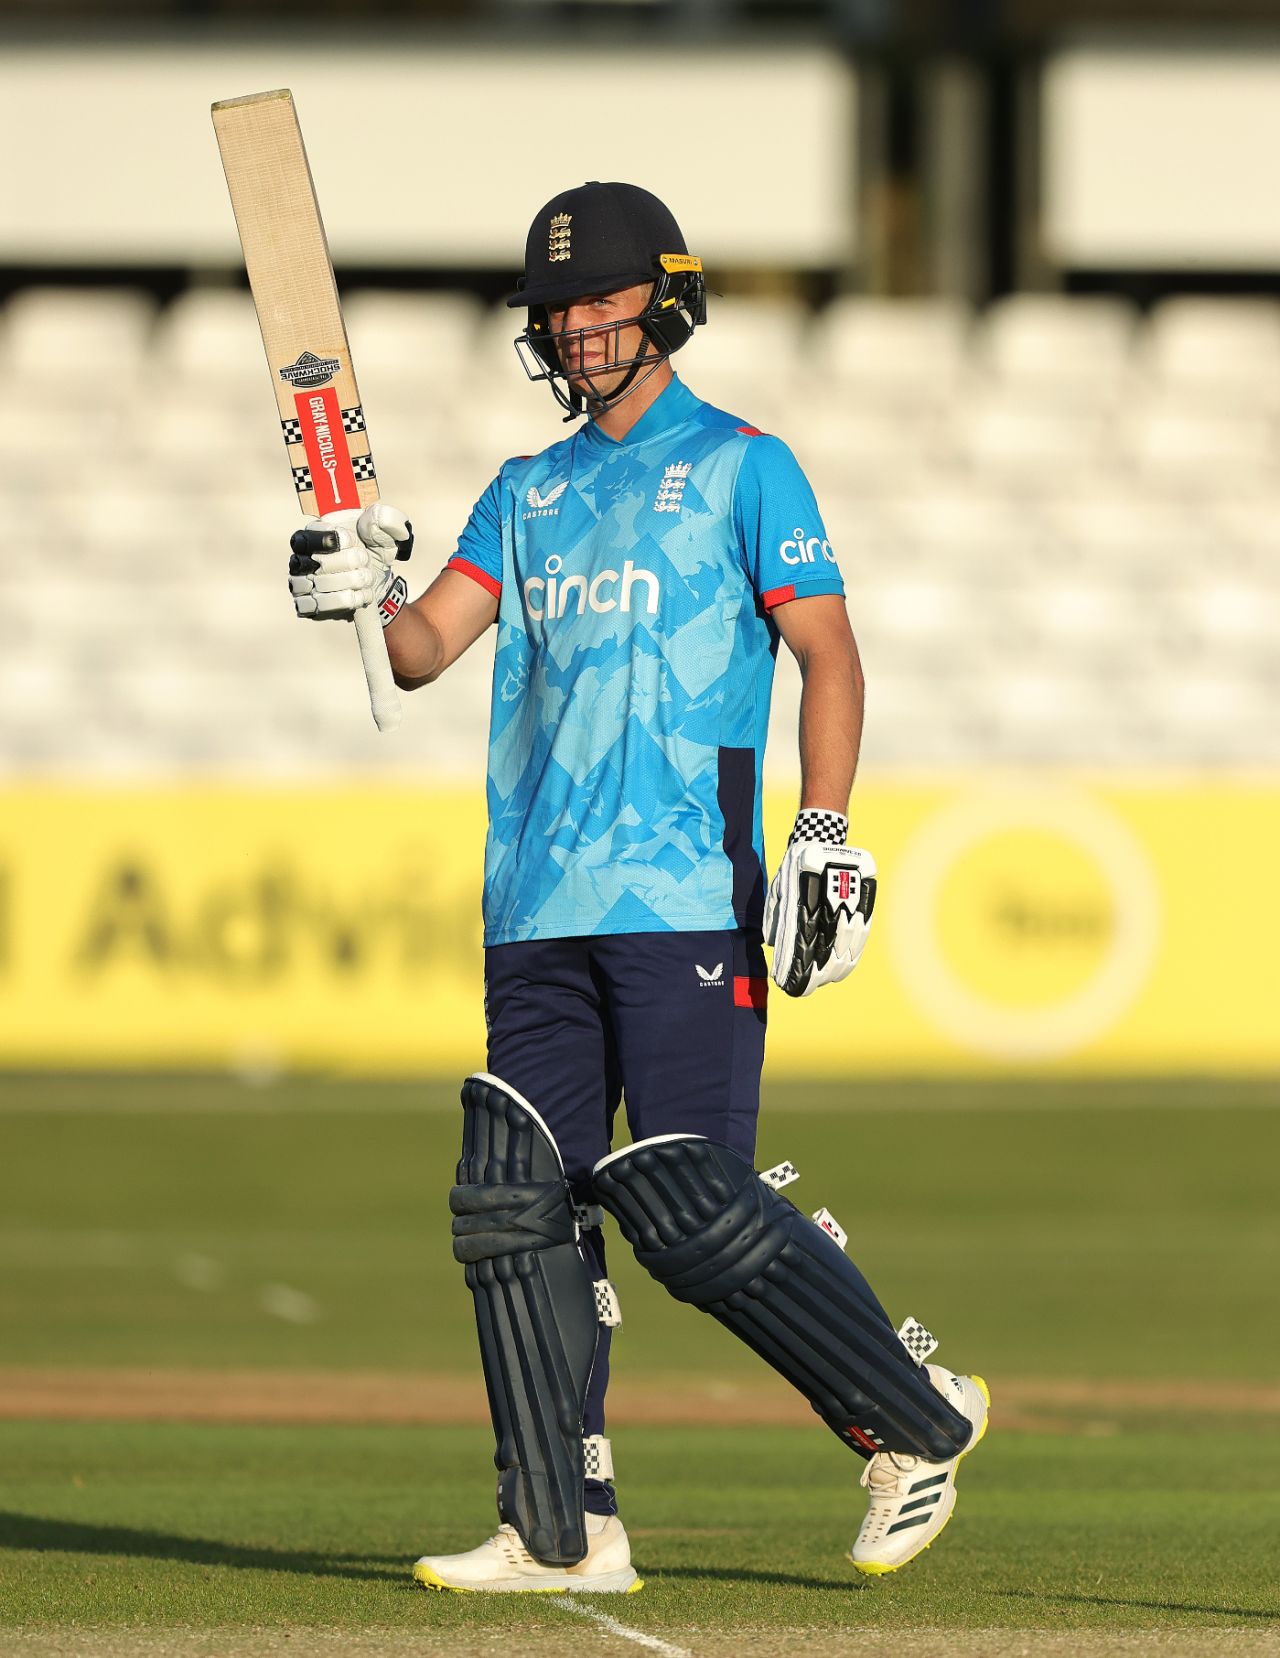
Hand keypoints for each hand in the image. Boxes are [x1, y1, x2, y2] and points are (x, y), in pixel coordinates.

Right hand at [288, 503, 413, 625]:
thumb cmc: (373, 552)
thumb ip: (386, 519)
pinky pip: (319, 606)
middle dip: (349, 562)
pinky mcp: (306, 606)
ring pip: (320, 585)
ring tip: (365, 579)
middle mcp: (299, 559)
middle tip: (365, 562)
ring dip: (351, 582)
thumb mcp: (385, 533)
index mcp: (311, 535)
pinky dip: (345, 601)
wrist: (376, 584)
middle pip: (316, 562)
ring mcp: (299, 584)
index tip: (351, 542)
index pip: (307, 538)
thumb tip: (377, 517)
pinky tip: (359, 596)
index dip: (330, 541)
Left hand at [763, 809, 876, 996]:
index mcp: (802, 898)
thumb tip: (772, 944)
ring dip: (835, 965)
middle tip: (807, 987)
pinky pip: (861, 930)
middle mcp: (825, 900)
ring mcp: (847, 898)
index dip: (796, 966)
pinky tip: (845, 964)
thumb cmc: (794, 866)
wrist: (822, 836)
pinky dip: (853, 950)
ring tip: (826, 981)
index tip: (788, 983)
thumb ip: (775, 914)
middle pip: (824, 946)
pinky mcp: (863, 896)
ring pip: (845, 942)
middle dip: (815, 972)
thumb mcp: (779, 887)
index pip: (800, 941)